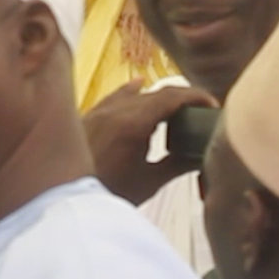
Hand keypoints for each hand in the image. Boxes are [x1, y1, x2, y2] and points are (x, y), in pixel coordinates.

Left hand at [83, 78, 217, 205]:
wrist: (64, 194)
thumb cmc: (110, 192)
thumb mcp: (149, 181)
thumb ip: (178, 164)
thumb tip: (205, 155)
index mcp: (134, 122)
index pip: (172, 96)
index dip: (196, 96)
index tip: (213, 105)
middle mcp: (116, 109)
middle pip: (156, 93)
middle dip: (182, 99)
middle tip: (202, 112)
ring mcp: (99, 110)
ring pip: (135, 94)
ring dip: (158, 97)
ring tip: (178, 109)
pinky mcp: (88, 116)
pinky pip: (115, 96)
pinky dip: (131, 91)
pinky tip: (139, 84)